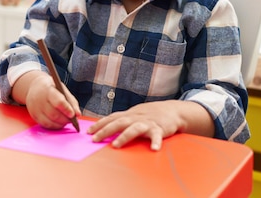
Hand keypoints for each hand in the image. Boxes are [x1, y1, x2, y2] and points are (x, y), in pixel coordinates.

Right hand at [15, 71, 80, 129]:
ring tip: (66, 121)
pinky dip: (54, 126)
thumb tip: (78, 114)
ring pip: (49, 122)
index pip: (58, 102)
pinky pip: (45, 125)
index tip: (73, 115)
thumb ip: (71, 102)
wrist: (35, 87)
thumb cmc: (52, 88)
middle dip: (65, 119)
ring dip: (60, 123)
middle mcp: (39, 99)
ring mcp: (35, 109)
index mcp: (48, 90)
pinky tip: (59, 122)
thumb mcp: (62, 89)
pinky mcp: (34, 116)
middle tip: (72, 119)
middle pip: (54, 114)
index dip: (66, 109)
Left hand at [87, 100, 211, 150]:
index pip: (111, 118)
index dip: (99, 124)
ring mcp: (147, 123)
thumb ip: (121, 120)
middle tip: (95, 139)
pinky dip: (156, 142)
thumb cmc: (150, 114)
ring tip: (116, 145)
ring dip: (124, 136)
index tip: (88, 131)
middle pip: (119, 123)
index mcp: (129, 115)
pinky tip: (154, 149)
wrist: (172, 110)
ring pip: (134, 129)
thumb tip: (105, 126)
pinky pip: (157, 136)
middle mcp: (136, 118)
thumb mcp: (134, 115)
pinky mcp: (160, 129)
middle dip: (106, 130)